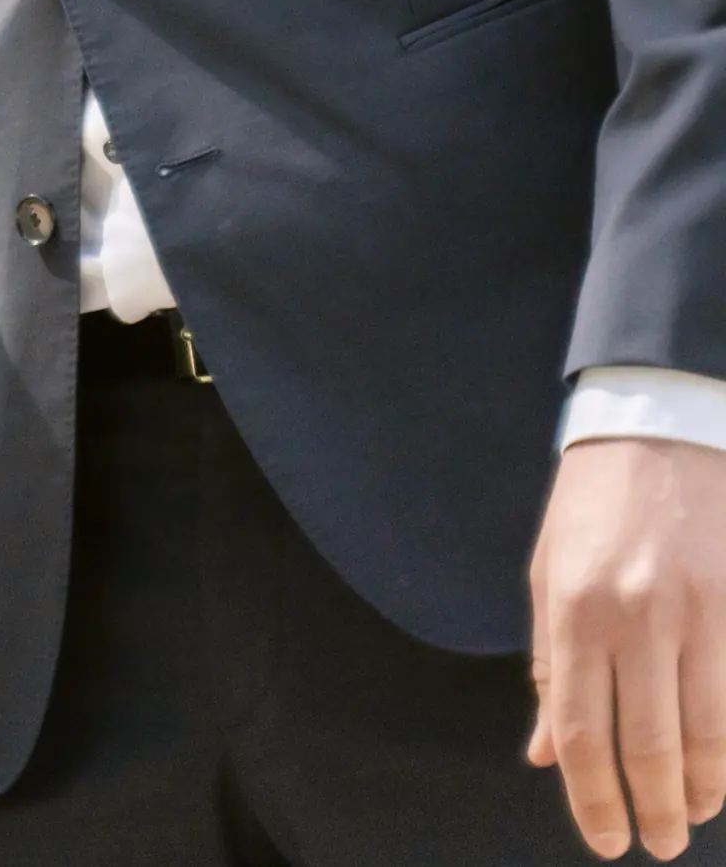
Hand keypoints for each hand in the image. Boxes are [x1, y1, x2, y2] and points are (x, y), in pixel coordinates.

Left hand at [530, 437, 725, 856]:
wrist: (654, 426)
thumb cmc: (592, 505)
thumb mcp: (549, 574)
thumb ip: (550, 666)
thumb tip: (543, 753)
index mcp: (572, 609)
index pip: (580, 730)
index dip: (593, 798)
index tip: (608, 841)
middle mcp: (630, 615)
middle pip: (646, 745)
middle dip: (653, 809)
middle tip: (660, 844)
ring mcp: (690, 610)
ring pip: (701, 732)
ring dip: (699, 790)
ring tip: (693, 815)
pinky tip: (719, 768)